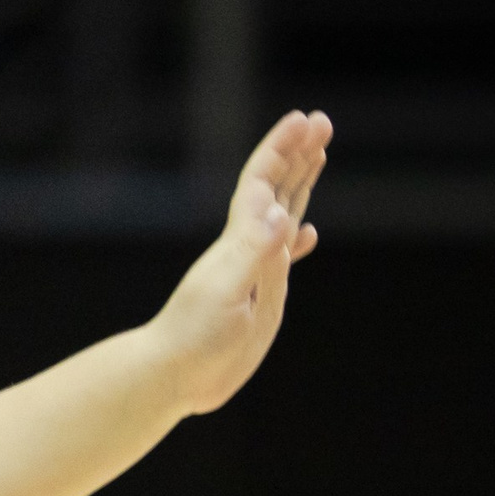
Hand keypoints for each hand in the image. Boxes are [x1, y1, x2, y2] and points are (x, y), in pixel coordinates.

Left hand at [149, 111, 331, 415]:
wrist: (172, 376)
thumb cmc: (194, 338)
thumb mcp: (227, 293)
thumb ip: (254, 253)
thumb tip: (281, 214)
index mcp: (239, 242)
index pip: (263, 182)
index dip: (283, 149)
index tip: (307, 120)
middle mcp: (246, 248)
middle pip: (275, 189)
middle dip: (298, 154)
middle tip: (322, 122)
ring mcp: (252, 270)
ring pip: (281, 215)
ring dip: (299, 184)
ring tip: (318, 155)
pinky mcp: (256, 295)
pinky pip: (282, 258)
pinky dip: (296, 241)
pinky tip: (308, 235)